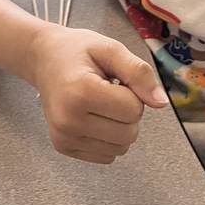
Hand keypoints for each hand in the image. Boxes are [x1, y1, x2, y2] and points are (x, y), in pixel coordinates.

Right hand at [31, 24, 169, 163]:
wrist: (43, 59)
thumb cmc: (77, 51)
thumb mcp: (111, 49)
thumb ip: (139, 73)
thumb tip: (161, 103)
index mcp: (80, 93)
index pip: (134, 110)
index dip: (133, 92)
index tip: (114, 80)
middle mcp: (68, 120)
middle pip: (129, 133)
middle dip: (128, 112)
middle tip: (108, 91)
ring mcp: (64, 137)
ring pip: (120, 148)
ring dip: (119, 126)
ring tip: (100, 104)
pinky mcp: (63, 147)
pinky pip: (107, 155)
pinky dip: (108, 138)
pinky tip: (92, 117)